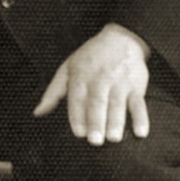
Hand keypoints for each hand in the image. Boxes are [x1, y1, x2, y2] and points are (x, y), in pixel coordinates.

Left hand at [32, 23, 150, 145]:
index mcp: (80, 75)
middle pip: (98, 102)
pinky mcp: (137, 86)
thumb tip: (38, 112)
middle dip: (96, 121)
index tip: (78, 133)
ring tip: (114, 138)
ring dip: (117, 122)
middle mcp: (100, 79)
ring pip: (118, 104)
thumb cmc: (90, 58)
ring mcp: (119, 82)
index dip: (77, 115)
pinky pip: (139, 104)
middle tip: (95, 141)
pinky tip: (141, 133)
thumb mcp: (67, 69)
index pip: (77, 97)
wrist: (121, 39)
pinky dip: (141, 118)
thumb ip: (53, 92)